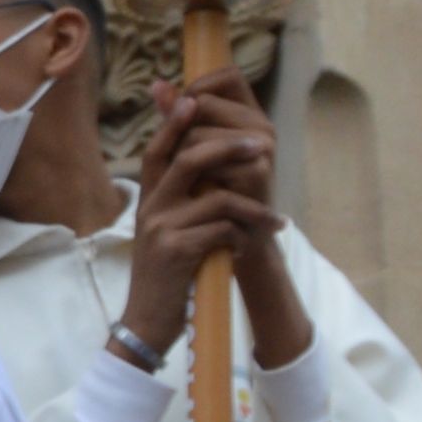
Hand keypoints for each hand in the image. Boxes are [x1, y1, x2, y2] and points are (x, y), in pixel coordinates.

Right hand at [113, 78, 310, 370]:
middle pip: (190, 159)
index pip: (159, 149)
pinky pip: (223, 230)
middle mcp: (150, 208)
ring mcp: (162, 228)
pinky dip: (243, 237)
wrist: (146, 323)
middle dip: (230, 148)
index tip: (195, 98)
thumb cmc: (165, 275)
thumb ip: (178, 198)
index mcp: (147, 199)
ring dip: (254, 208)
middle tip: (263, 146)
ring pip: (217, 197)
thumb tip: (194, 165)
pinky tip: (248, 248)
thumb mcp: (165, 231)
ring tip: (274, 223)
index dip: (175, 121)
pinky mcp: (177, 251)